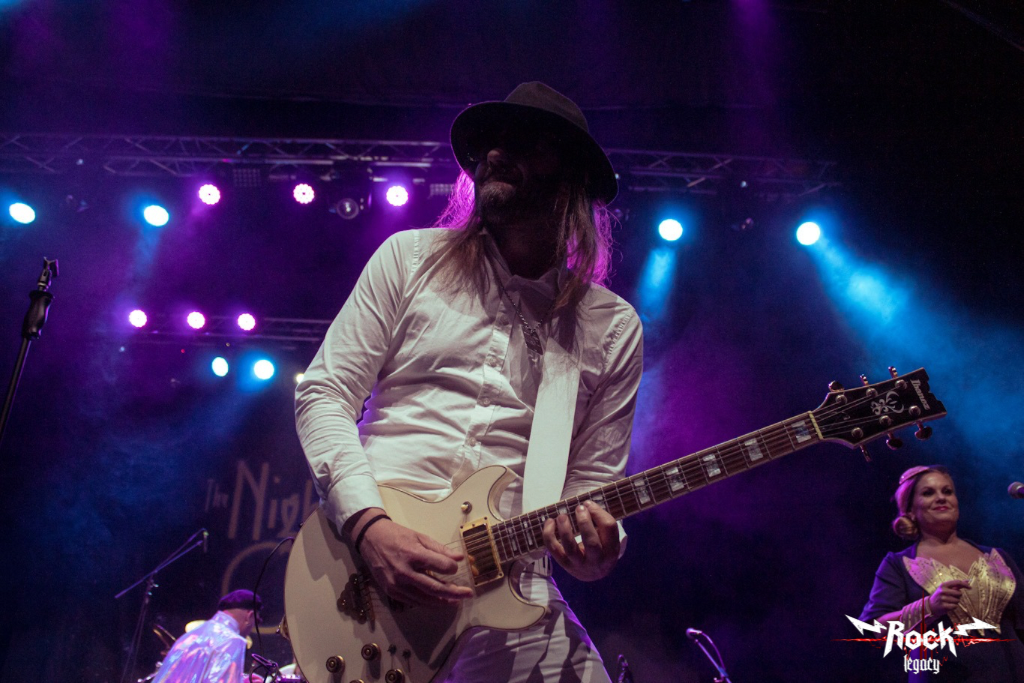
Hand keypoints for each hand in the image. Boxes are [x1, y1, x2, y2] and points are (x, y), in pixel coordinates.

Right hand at [358, 517, 473, 604]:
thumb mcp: (419, 537)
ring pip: (425, 599)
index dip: (452, 568)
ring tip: (456, 601)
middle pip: (435, 588)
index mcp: (413, 554)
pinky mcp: (391, 592)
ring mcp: (396, 584)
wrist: (370, 538)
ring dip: (442, 601)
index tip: (456, 568)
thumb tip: (459, 558)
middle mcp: (404, 572)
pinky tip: (438, 601)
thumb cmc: (397, 535)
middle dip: (454, 593)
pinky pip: (413, 601)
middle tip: (468, 594)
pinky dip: (427, 603)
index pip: (441, 566)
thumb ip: (440, 549)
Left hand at [543, 500, 620, 580]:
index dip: (598, 513)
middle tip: (579, 508)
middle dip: (584, 523)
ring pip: (571, 549)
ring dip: (565, 530)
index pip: (609, 529)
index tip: (588, 504)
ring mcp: (579, 565)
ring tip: (562, 516)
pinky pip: (554, 550)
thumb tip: (586, 505)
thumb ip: (601, 522)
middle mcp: (597, 560)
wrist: (593, 573)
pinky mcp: (565, 564)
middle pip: (591, 543)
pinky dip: (549, 535)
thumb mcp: (607, 538)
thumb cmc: (600, 547)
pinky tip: (550, 522)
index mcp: (612, 550)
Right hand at [928, 579, 970, 616]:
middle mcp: (942, 591)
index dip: (965, 585)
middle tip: (952, 596)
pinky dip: (953, 606)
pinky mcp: (944, 606)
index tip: (970, 587)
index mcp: (943, 585)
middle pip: (959, 593)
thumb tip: (967, 581)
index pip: (957, 582)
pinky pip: (955, 606)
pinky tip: (948, 605)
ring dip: (955, 602)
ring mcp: (942, 598)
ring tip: (949, 601)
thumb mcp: (946, 588)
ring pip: (957, 600)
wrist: (931, 605)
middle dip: (958, 596)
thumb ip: (956, 585)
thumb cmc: (941, 595)